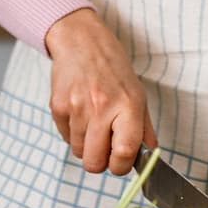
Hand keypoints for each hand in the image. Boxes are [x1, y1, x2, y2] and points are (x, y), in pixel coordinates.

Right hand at [44, 9, 154, 174]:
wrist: (82, 41)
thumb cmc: (113, 68)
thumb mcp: (138, 95)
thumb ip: (144, 131)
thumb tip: (149, 160)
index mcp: (128, 105)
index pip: (124, 153)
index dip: (121, 166)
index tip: (120, 162)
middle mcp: (102, 107)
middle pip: (94, 163)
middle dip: (99, 161)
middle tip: (104, 146)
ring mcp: (77, 107)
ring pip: (78, 152)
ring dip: (85, 144)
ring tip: (92, 121)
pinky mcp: (58, 106)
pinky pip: (65, 137)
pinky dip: (72, 132)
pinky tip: (79, 112)